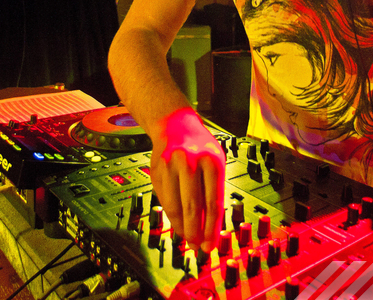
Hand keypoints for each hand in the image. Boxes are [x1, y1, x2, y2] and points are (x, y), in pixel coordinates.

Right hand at [149, 108, 224, 252]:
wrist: (175, 125)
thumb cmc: (200, 147)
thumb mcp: (215, 164)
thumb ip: (213, 193)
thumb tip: (209, 229)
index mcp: (212, 161)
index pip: (213, 203)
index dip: (211, 229)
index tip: (210, 245)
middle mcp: (191, 162)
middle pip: (193, 206)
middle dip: (195, 232)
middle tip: (197, 247)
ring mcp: (171, 165)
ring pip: (175, 206)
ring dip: (180, 227)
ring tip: (186, 238)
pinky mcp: (156, 170)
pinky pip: (163, 199)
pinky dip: (170, 215)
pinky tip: (176, 222)